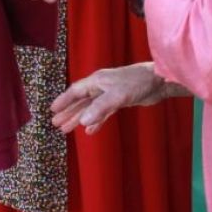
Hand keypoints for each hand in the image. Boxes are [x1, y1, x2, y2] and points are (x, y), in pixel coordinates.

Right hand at [50, 63, 169, 134]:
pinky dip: (96, 121)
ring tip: (67, 129)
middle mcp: (101, 87)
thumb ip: (100, 108)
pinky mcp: (120, 101)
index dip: (64, 101)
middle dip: (69, 112)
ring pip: (90, 108)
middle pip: (81, 101)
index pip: (76, 91)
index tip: (52, 110)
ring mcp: (110, 94)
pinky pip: (102, 113)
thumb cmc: (138, 83)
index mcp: (97, 81)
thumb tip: (82, 121)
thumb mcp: (118, 96)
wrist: (159, 81)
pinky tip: (90, 130)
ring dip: (79, 118)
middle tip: (56, 124)